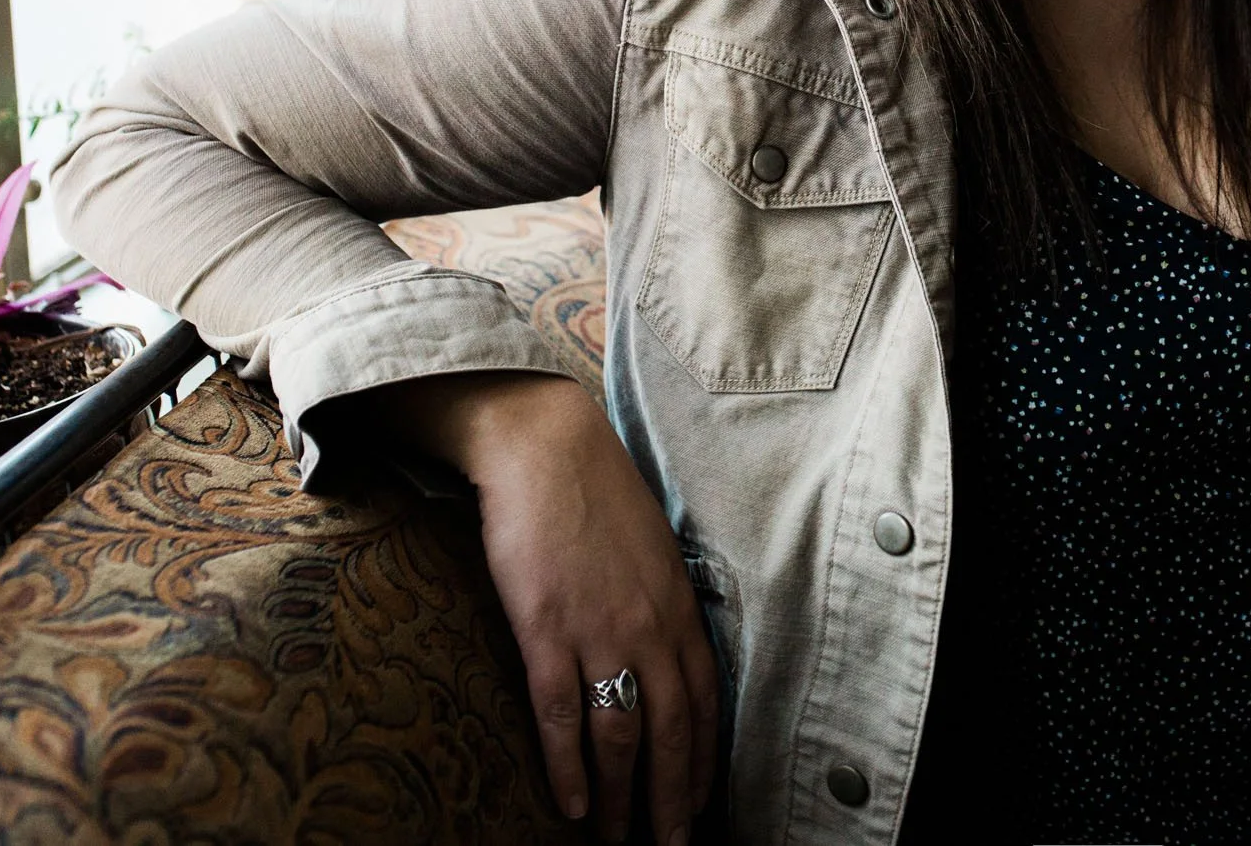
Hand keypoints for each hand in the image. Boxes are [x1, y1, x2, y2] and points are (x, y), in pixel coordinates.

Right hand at [384, 371, 718, 845]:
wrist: (543, 445)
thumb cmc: (594, 491)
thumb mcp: (652, 546)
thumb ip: (662, 600)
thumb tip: (663, 644)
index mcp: (679, 605)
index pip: (706, 700)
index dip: (705, 758)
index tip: (704, 800)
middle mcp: (650, 626)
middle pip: (673, 732)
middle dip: (674, 796)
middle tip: (672, 844)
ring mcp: (600, 631)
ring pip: (621, 735)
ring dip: (622, 797)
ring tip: (618, 839)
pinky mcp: (547, 630)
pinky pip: (564, 715)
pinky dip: (569, 768)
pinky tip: (572, 805)